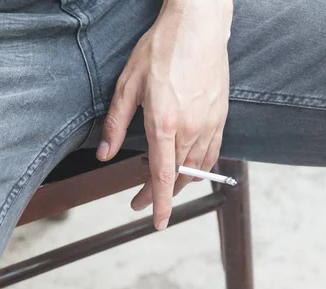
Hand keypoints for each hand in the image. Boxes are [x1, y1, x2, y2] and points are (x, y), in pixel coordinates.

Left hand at [97, 0, 232, 230]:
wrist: (198, 27)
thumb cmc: (162, 50)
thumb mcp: (128, 84)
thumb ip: (117, 124)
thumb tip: (105, 153)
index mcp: (163, 123)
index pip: (161, 175)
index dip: (158, 203)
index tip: (156, 222)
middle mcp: (189, 129)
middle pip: (178, 176)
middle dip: (161, 194)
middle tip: (143, 202)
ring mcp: (208, 124)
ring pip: (197, 167)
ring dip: (181, 183)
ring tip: (166, 188)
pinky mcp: (220, 117)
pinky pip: (213, 152)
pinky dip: (201, 166)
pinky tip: (192, 169)